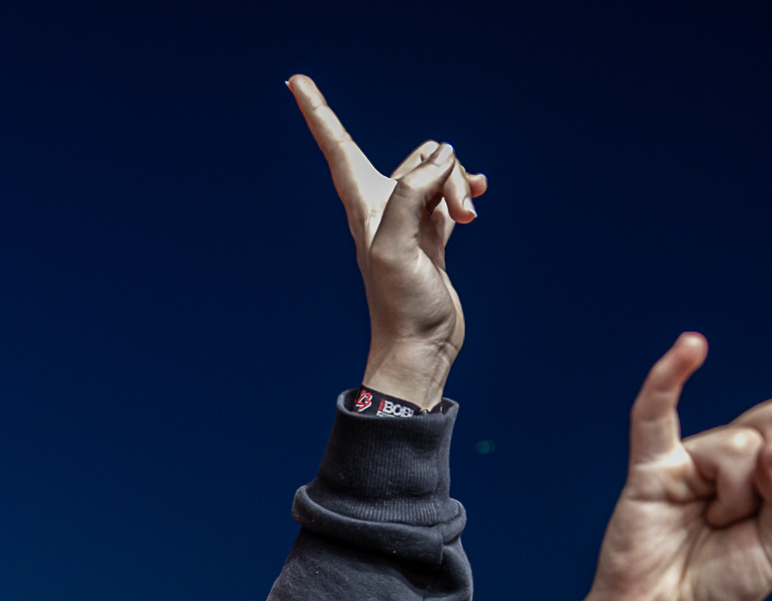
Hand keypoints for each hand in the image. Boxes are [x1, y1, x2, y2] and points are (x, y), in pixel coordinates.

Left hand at [289, 75, 484, 410]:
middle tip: (458, 210)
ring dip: (460, 185)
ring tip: (470, 216)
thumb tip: (441, 158)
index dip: (317, 112)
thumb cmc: (400, 306)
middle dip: (443, 170)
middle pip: (415, 160)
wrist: (420, 348)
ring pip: (438, 175)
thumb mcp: (396, 247)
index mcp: (363, 207)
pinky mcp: (433, 236)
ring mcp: (409, 222)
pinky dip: (464, 193)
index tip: (295, 80)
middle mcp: (382, 210)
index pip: (337, 147)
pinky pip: (449, 197)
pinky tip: (476, 203)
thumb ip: (411, 195)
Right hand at [583, 287, 771, 600]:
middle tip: (741, 519)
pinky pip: (658, 413)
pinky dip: (670, 378)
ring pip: (739, 444)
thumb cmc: (723, 584)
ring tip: (708, 526)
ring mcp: (697, 453)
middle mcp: (742, 447)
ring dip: (733, 496)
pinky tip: (692, 347)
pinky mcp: (654, 465)